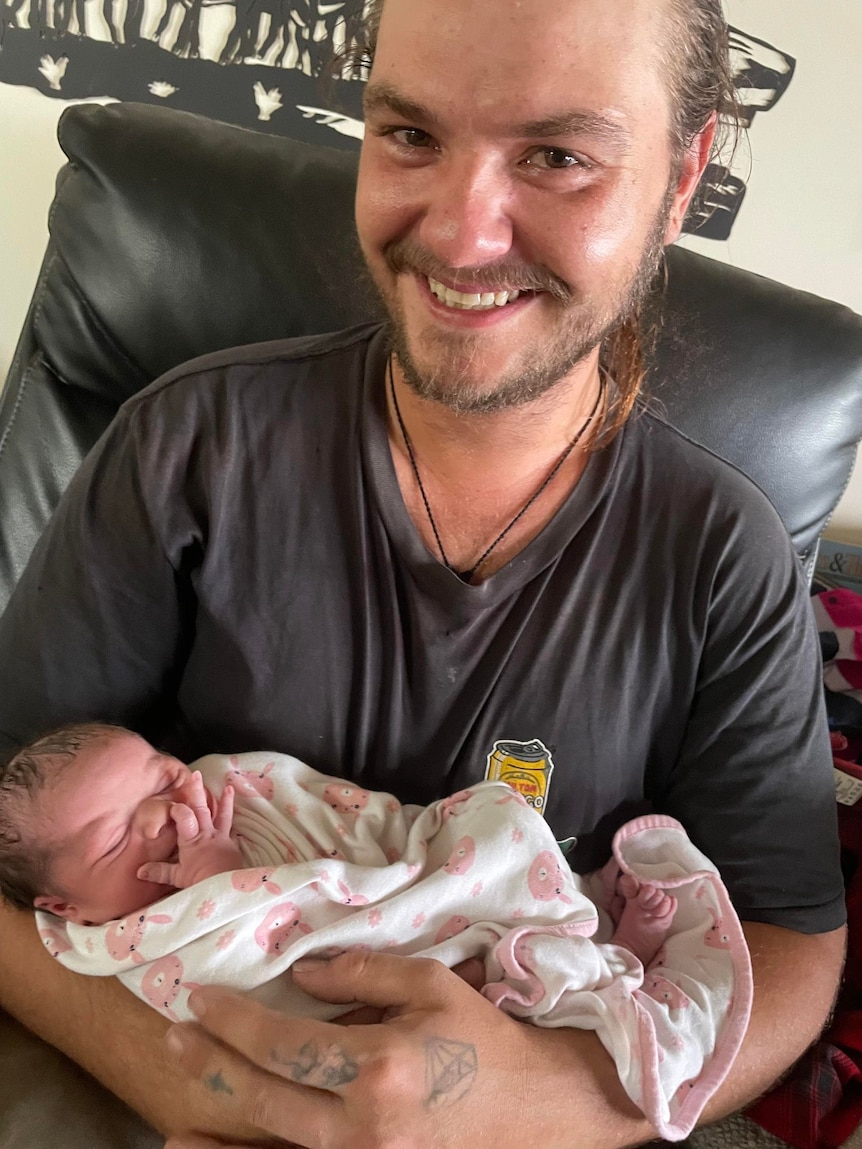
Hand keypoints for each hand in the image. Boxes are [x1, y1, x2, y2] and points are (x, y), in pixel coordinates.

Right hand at [137, 774, 243, 887]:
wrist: (224, 887)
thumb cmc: (199, 881)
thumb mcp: (177, 877)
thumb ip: (159, 871)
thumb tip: (139, 870)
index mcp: (191, 839)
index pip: (183, 816)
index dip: (177, 809)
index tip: (172, 805)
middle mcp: (207, 834)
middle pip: (201, 809)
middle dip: (197, 792)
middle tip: (195, 775)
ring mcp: (222, 838)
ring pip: (223, 815)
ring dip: (224, 801)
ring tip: (228, 787)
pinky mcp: (233, 845)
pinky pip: (232, 829)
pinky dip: (233, 822)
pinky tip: (237, 817)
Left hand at [160, 952, 598, 1148]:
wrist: (535, 1111)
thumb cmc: (483, 1040)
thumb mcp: (431, 985)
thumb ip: (362, 975)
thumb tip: (300, 977)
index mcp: (379, 1066)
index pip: (283, 1043)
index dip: (234, 1021)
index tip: (200, 998)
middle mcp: (362, 1123)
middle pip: (265, 1094)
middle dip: (212, 1061)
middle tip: (175, 1032)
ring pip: (272, 1142)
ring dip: (220, 1122)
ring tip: (174, 1104)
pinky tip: (210, 1148)